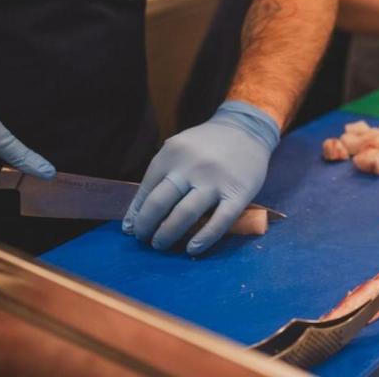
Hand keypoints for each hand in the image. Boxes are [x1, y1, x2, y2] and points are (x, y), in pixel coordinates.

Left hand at [122, 100, 279, 254]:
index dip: (136, 213)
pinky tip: (192, 249)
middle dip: (146, 226)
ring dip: (167, 235)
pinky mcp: (238, 194)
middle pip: (160, 204)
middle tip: (144, 239)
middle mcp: (190, 167)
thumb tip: (137, 213)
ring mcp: (215, 181)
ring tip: (160, 245)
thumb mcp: (179, 147)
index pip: (146, 190)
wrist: (246, 128)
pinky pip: (219, 222)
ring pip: (185, 215)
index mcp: (171, 154)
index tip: (132, 229)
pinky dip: (204, 239)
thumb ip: (160, 174)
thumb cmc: (207, 143)